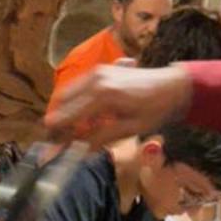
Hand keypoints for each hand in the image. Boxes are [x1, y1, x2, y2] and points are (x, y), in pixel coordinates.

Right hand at [46, 62, 192, 142]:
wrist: (172, 86)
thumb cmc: (155, 110)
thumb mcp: (131, 129)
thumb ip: (102, 138)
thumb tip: (80, 151)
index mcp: (102, 96)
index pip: (69, 116)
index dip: (57, 132)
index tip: (48, 146)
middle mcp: (94, 79)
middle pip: (62, 101)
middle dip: (57, 120)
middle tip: (57, 139)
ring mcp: (97, 71)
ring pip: (68, 92)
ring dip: (65, 110)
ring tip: (71, 129)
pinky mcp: (101, 69)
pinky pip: (79, 86)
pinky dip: (75, 100)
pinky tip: (85, 115)